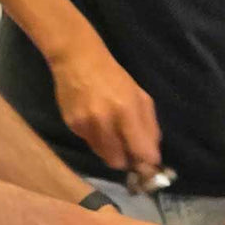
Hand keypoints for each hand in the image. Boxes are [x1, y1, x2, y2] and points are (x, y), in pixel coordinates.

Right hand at [49, 34, 160, 171]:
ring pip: (102, 155)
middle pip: (118, 162)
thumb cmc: (113, 77)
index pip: (140, 151)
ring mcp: (85, 125)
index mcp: (126, 111)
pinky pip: (89, 143)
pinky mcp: (71, 126)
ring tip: (110, 130)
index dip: (147, 161)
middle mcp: (104, 121)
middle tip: (128, 149)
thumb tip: (153, 155)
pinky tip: (95, 121)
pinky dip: (96, 138)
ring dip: (110, 149)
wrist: (78, 61)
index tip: (149, 163)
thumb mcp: (139, 96)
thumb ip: (149, 125)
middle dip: (126, 159)